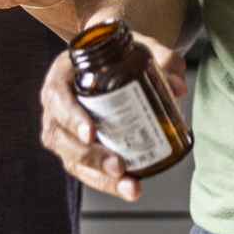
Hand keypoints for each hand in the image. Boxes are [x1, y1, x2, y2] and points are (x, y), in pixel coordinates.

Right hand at [39, 29, 188, 200]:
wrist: (112, 59)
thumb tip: (177, 87)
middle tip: (118, 166)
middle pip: (60, 137)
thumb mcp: (138, 45)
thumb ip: (161, 59)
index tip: (90, 133)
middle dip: (90, 157)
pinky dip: (106, 182)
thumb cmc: (119, 53)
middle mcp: (56, 105)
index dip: (70, 117)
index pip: (57, 97)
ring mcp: (63, 130)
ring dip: (99, 177)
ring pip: (71, 160)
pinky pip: (85, 170)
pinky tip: (129, 187)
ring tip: (129, 185)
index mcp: (63, 74)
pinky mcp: (76, 148)